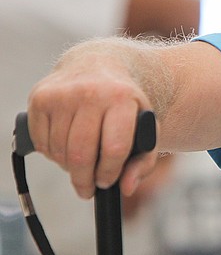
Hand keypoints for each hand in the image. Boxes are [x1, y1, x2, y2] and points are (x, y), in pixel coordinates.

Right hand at [26, 40, 159, 198]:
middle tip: (88, 188)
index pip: (114, 148)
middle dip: (84, 179)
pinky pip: (41, 142)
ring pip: (59, 151)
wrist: (98, 66)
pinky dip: (52, 154)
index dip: (109, 173)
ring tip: (80, 164)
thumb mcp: (145, 128)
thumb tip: (127, 188)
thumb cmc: (125, 105)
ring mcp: (61, 94)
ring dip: (68, 167)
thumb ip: (144, 161)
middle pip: (81, 154)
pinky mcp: (40, 98)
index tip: (107, 182)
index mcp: (121, 98)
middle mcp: (90, 92)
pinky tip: (65, 148)